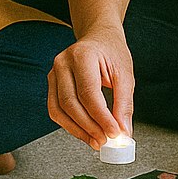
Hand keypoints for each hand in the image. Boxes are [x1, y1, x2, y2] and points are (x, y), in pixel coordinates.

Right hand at [47, 24, 133, 149]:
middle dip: (89, 127)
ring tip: (96, 141)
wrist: (98, 37)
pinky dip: (70, 125)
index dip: (101, 117)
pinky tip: (86, 132)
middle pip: (70, 103)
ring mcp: (53, 73)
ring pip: (58, 110)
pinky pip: (55, 109)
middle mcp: (62, 63)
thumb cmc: (111, 51)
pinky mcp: (52, 83)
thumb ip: (124, 103)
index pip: (88, 93)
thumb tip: (123, 131)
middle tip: (106, 140)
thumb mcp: (125, 73)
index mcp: (82, 55)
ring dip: (77, 130)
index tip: (115, 133)